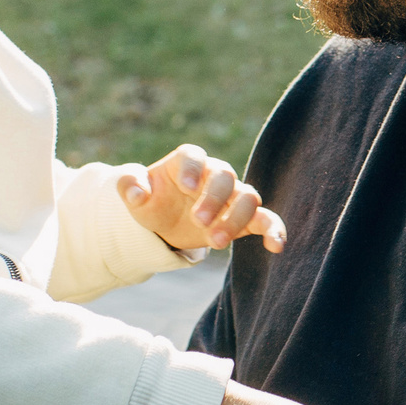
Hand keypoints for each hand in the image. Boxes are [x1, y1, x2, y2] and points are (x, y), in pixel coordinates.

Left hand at [118, 144, 285, 254]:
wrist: (165, 223)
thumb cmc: (152, 200)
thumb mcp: (134, 193)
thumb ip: (130, 186)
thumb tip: (137, 192)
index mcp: (187, 163)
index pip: (194, 157)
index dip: (194, 170)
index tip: (187, 188)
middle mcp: (214, 175)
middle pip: (225, 176)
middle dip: (214, 199)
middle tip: (199, 222)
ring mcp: (231, 197)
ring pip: (248, 196)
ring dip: (235, 218)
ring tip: (217, 242)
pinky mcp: (244, 220)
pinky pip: (266, 220)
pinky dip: (274, 230)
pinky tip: (275, 247)